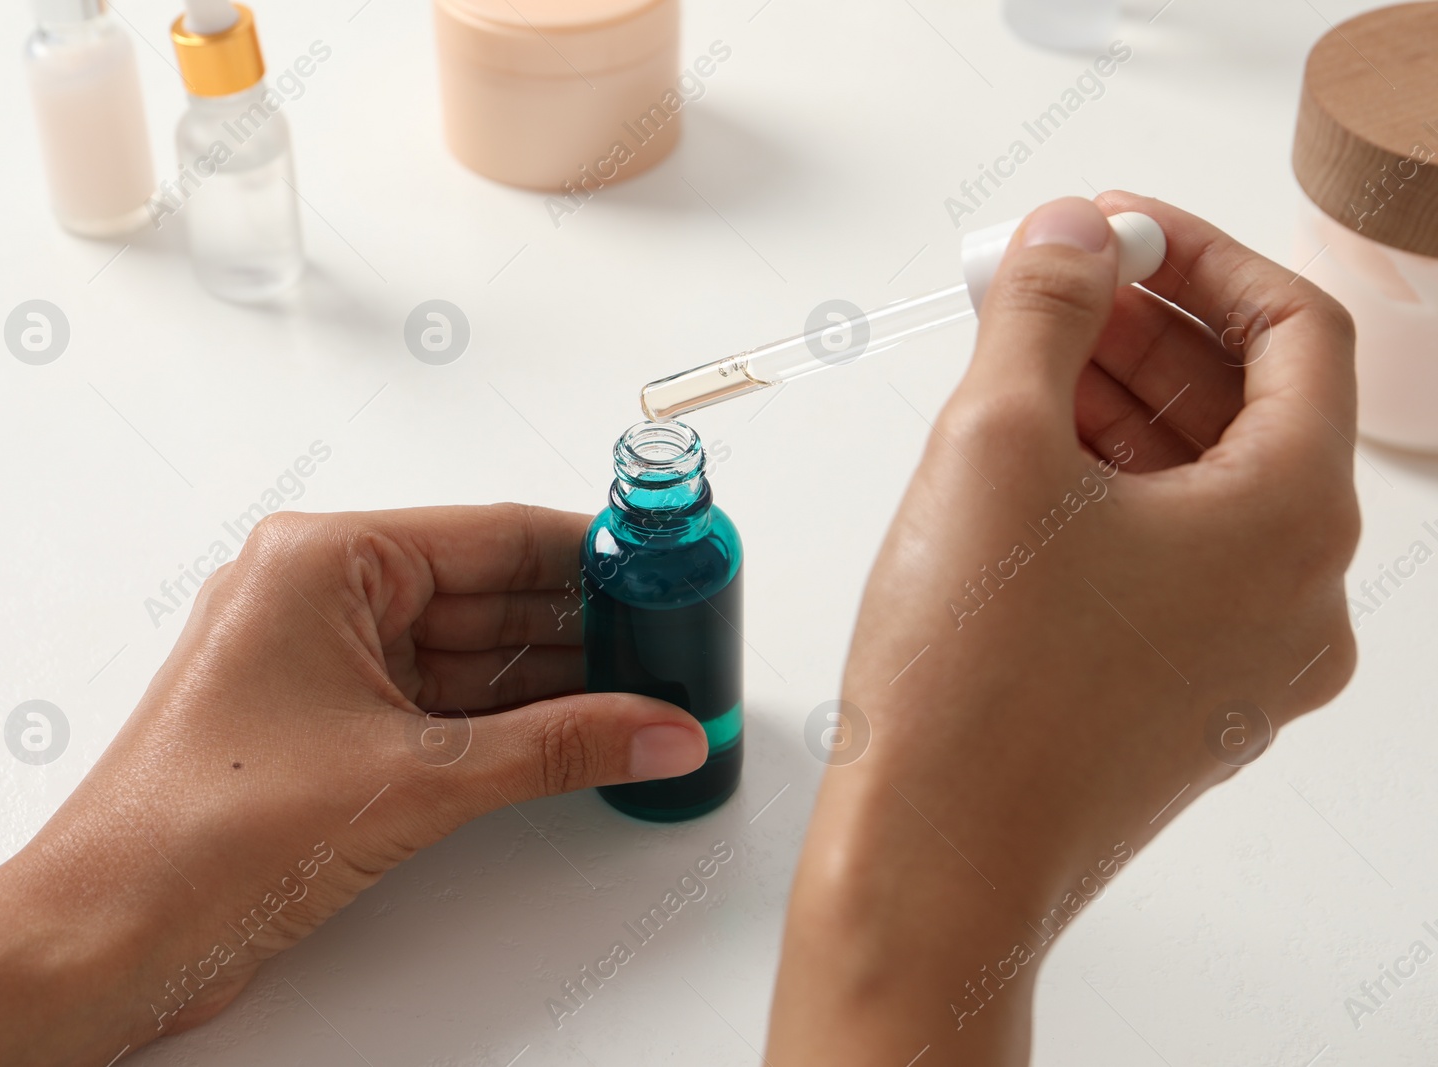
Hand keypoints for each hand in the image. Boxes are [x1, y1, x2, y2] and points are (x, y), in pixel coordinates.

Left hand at [0, 504, 706, 1065]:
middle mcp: (321, 598)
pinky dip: (512, 722)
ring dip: (555, 679)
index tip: (663, 567)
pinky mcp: (332, 728)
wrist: (108, 938)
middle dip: (583, 625)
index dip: (590, 554)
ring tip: (645, 693)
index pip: (493, 535)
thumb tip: (651, 728)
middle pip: (489, 593)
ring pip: (471, 654)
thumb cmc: (197, 835)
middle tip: (672, 645)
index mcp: (322, 562)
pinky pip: (444, 704)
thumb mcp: (415, 778)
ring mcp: (325, 665)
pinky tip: (580, 733)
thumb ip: (556, 749)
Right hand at [770, 194, 1359, 1063]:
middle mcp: (1297, 599)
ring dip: (1114, 411)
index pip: (1294, 332)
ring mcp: (1243, 662)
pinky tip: (1018, 473)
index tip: (1111, 228)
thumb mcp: (995, 442)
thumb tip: (1072, 233)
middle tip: (1036, 289)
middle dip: (1136, 331)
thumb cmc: (971, 684)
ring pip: (1199, 491)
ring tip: (1009, 374)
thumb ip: (1044, 307)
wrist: (933, 868)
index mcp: (1292, 523)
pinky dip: (1107, 498)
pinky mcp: (1181, 703)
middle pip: (1243, 411)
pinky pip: (1167, 564)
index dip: (1197, 255)